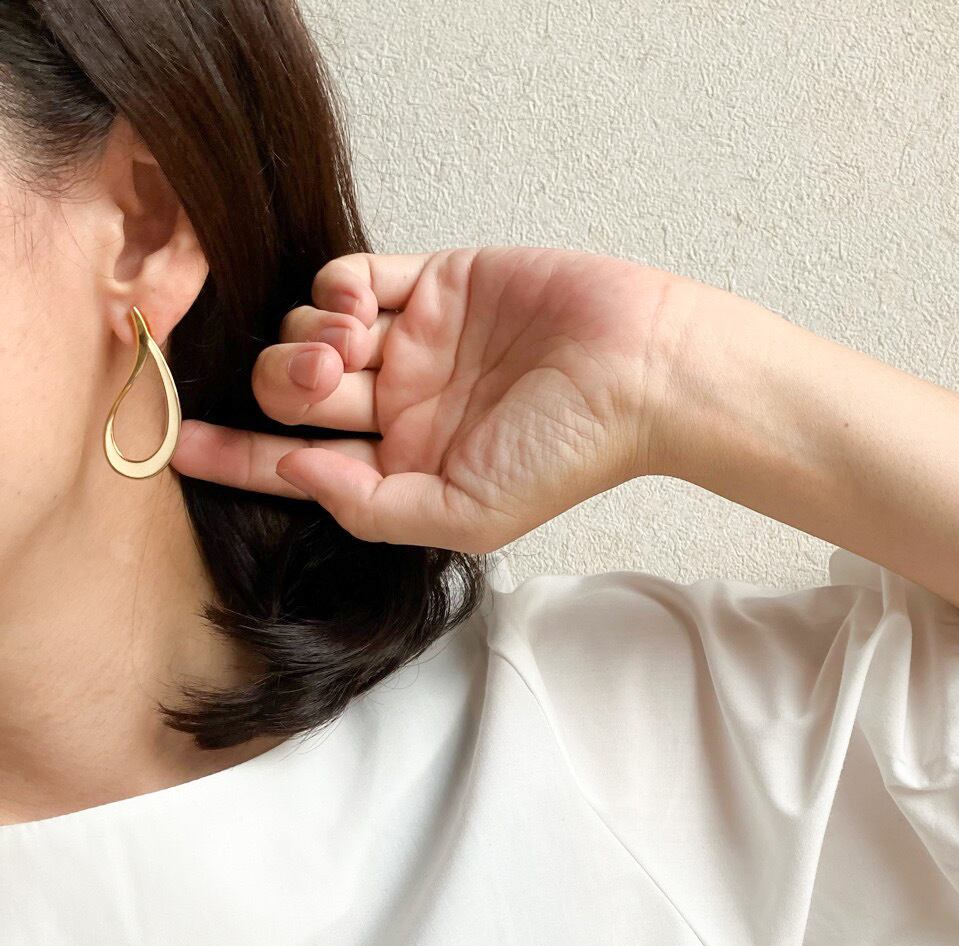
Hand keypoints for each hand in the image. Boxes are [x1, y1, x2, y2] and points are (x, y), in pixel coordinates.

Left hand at [170, 245, 691, 552]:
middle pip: (294, 392)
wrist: (640, 370)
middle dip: (284, 385)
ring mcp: (415, 344)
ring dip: (308, 335)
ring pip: (310, 329)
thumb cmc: (568, 452)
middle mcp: (402, 408)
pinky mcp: (434, 282)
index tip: (174, 445)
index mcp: (406, 467)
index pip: (299, 461)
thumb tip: (293, 471)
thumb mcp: (467, 513)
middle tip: (324, 382)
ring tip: (353, 345)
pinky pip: (351, 275)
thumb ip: (373, 507)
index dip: (233, 456)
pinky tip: (358, 305)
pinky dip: (335, 287)